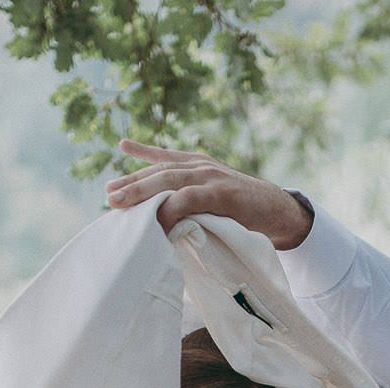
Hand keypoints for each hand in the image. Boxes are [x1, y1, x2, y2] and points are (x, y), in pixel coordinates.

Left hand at [104, 141, 313, 248]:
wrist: (281, 212)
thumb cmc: (247, 212)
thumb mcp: (214, 202)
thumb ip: (192, 203)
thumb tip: (167, 222)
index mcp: (198, 166)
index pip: (161, 163)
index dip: (135, 167)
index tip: (111, 182)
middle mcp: (201, 167)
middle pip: (159, 171)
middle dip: (131, 183)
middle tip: (108, 196)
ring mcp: (212, 177)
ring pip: (169, 180)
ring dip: (142, 191)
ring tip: (119, 202)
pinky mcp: (223, 193)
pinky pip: (190, 198)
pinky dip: (172, 206)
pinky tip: (156, 216)